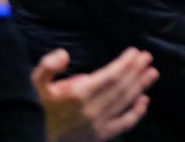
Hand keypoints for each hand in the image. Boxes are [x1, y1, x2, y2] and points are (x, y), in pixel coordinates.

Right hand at [33, 48, 157, 141]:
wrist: (32, 137)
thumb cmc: (35, 108)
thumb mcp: (34, 85)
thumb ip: (47, 67)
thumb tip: (64, 54)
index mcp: (77, 95)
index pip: (110, 75)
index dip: (125, 63)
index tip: (135, 52)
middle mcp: (91, 110)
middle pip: (122, 87)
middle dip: (136, 70)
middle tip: (148, 57)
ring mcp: (97, 124)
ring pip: (125, 102)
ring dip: (141, 86)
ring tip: (152, 73)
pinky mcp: (100, 136)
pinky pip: (124, 124)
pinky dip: (137, 112)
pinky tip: (145, 100)